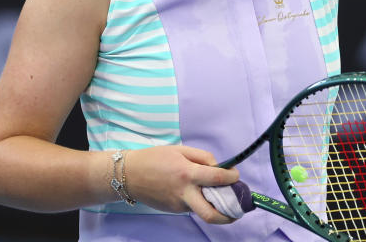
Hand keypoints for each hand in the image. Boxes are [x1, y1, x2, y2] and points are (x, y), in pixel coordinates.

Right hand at [124, 146, 239, 224]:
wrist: (128, 175)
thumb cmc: (155, 158)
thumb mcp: (180, 150)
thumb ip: (202, 158)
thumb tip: (219, 167)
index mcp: (187, 174)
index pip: (217, 179)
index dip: (232, 177)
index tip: (236, 175)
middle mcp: (184, 194)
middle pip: (211, 214)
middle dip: (228, 215)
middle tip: (237, 210)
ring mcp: (178, 205)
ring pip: (202, 210)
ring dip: (213, 205)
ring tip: (218, 195)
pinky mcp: (173, 210)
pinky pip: (191, 207)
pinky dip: (198, 201)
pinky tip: (195, 191)